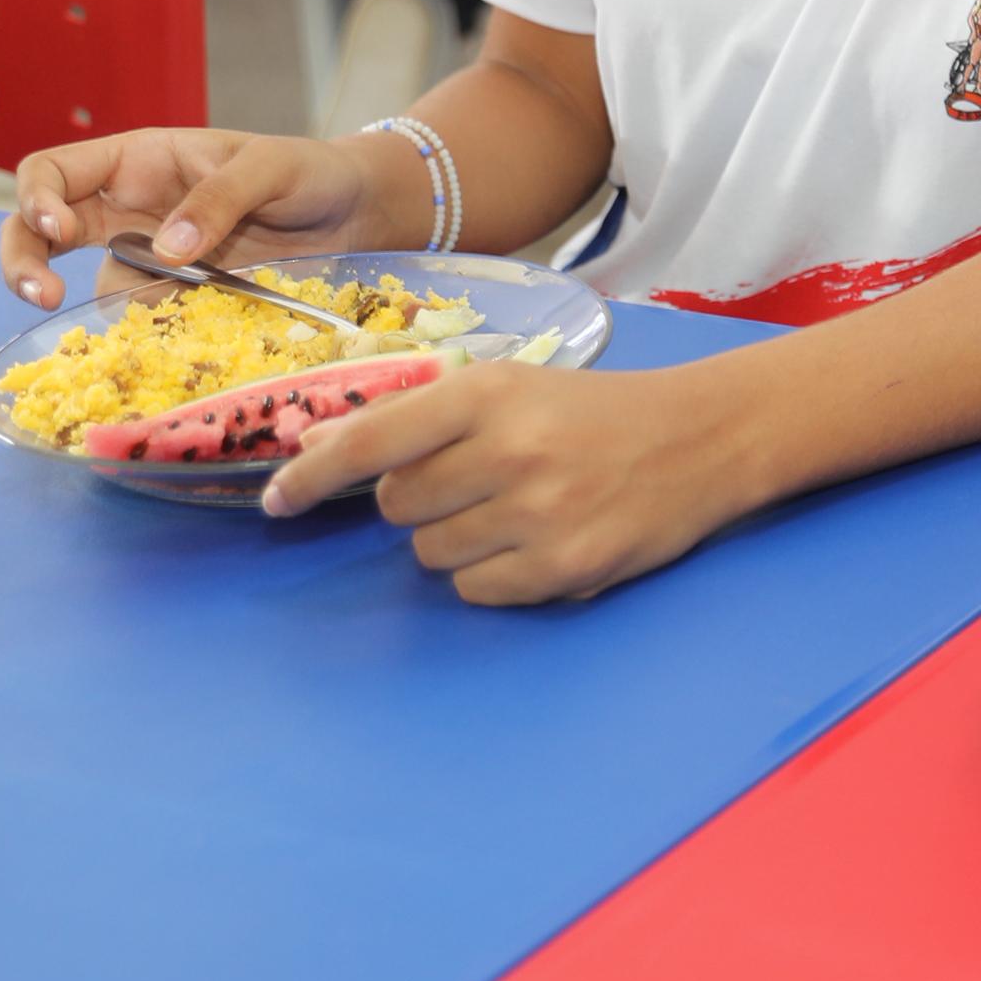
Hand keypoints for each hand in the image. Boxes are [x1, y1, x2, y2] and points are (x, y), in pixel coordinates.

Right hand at [0, 127, 389, 305]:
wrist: (355, 213)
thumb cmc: (311, 170)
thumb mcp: (271, 167)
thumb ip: (219, 198)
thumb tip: (165, 249)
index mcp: (138, 160)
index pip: (52, 171)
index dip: (37, 199)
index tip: (58, 231)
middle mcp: (130, 209)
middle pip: (40, 232)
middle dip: (22, 262)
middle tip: (41, 296)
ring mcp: (152, 256)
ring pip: (95, 285)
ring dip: (111, 307)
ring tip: (163, 314)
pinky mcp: (183, 297)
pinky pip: (147, 318)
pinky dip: (154, 331)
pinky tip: (182, 339)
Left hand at [262, 360, 747, 599]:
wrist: (701, 439)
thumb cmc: (594, 411)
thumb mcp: (510, 390)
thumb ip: (415, 416)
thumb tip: (316, 442)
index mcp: (489, 394)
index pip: (371, 441)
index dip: (313, 476)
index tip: (279, 500)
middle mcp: (509, 451)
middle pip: (397, 505)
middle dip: (419, 499)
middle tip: (475, 479)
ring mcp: (537, 514)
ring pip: (431, 554)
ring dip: (456, 538)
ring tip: (516, 508)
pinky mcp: (563, 567)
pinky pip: (477, 590)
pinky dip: (493, 573)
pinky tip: (537, 541)